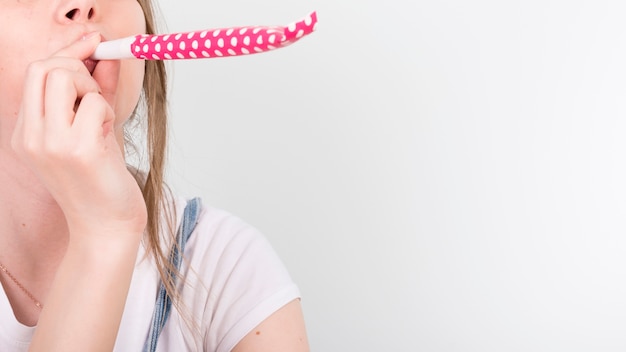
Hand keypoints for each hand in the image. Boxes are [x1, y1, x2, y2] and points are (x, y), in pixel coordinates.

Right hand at [11, 32, 146, 238]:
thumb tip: (106, 53)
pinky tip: (108, 138)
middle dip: (79, 68)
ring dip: (92, 89)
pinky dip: (108, 111)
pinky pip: (96, 102)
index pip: (36, 72)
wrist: (107, 228)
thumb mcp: (94, 130)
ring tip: (101, 119)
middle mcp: (31, 136)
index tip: (95, 44)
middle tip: (96, 97)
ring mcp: (50, 143)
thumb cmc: (102, 181)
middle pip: (45, 66)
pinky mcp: (77, 150)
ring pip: (65, 76)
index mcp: (27, 132)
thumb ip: (98, 91)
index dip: (68, 52)